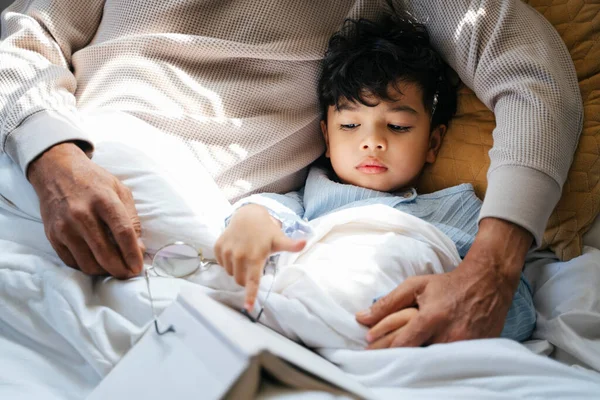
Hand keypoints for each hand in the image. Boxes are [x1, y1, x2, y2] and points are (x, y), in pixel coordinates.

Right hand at [27, 142, 143, 278]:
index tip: (139, 267)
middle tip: (129, 274)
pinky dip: (87, 267)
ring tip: (114, 269)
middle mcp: (82, 214)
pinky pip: (72, 262)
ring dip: (104, 272)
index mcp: (104, 200)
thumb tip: (138, 248)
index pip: (123, 232)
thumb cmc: (94, 181)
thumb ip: (131, 218)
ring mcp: (65, 226)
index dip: (133, 253)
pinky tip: (97, 263)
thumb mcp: (120, 190)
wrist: (56, 171)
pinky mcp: (52, 235)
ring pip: (88, 263)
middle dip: (120, 269)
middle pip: (105, 253)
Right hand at [214, 204, 305, 310]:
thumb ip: (291, 245)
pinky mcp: (218, 247)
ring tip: (244, 256)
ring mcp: (226, 251)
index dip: (250, 295)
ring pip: (230, 273)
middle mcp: (239, 255)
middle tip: (253, 265)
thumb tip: (305, 243)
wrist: (248, 215)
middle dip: (246, 278)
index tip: (248, 308)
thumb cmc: (266, 231)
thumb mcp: (279, 239)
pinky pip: (221, 263)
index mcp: (255, 257)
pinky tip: (235, 251)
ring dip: (237, 270)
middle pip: (240, 281)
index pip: (252, 281)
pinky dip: (227, 262)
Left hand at [356, 218, 531, 347]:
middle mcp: (448, 335)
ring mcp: (463, 346)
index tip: (368, 347)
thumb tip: (362, 317)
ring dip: (412, 362)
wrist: (488, 283)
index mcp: (432, 317)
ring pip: (431, 362)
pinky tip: (419, 364)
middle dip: (393, 357)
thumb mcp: (415, 286)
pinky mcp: (474, 352)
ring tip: (394, 362)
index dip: (383, 347)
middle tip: (376, 359)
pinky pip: (448, 363)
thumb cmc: (448, 284)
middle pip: (415, 355)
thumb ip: (388, 302)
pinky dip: (433, 363)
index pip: (403, 342)